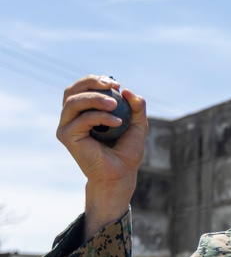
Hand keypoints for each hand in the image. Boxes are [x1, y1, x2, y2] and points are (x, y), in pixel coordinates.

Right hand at [56, 75, 147, 238]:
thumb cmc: (126, 152)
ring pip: (74, 102)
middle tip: (112, 85)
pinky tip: (117, 122)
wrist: (121, 175)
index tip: (116, 83)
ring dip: (96, 98)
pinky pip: (82, 119)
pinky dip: (100, 117)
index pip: (81, 88)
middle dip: (91, 83)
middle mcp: (71, 118)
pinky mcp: (67, 136)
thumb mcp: (137, 125)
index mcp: (84, 112)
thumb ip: (136, 107)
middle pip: (72, 90)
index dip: (95, 81)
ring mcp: (67, 127)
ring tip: (116, 104)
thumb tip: (127, 90)